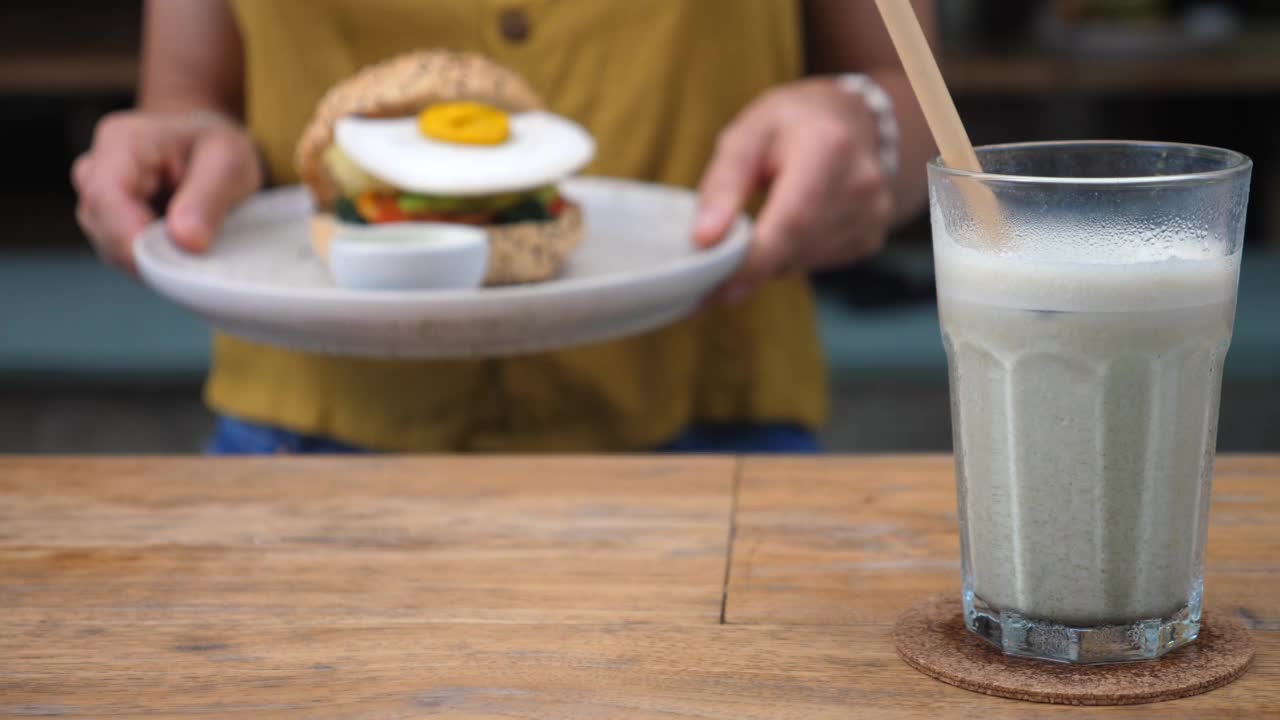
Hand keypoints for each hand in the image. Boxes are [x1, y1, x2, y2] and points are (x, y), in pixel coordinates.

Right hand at [72, 110, 263, 272]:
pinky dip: (151, 259)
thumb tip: (186, 242)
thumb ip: (207, 200)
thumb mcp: (229, 163)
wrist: (209, 146)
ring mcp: (95, 197)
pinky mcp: (105, 222)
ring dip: (151, 258)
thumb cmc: (216, 148)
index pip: (106, 197)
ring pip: (109, 247)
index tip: (169, 266)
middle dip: (148, 253)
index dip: (132, 238)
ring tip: (192, 242)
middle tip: (197, 255)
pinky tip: (178, 247)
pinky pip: (120, 254)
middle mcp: (95, 168)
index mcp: (122, 142)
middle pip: (103, 227)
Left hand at [694, 78, 892, 304]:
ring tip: (755, 229)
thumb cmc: (790, 124)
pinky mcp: (871, 236)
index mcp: (829, 148)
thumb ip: (723, 184)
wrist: (851, 120)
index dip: (755, 260)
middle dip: (750, 265)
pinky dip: (791, 257)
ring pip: (803, 261)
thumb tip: (704, 239)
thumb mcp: (746, 134)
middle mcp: (861, 184)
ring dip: (769, 259)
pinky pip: (818, 263)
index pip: (793, 220)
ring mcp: (873, 214)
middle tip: (715, 268)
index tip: (717, 285)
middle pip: (797, 247)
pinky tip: (787, 228)